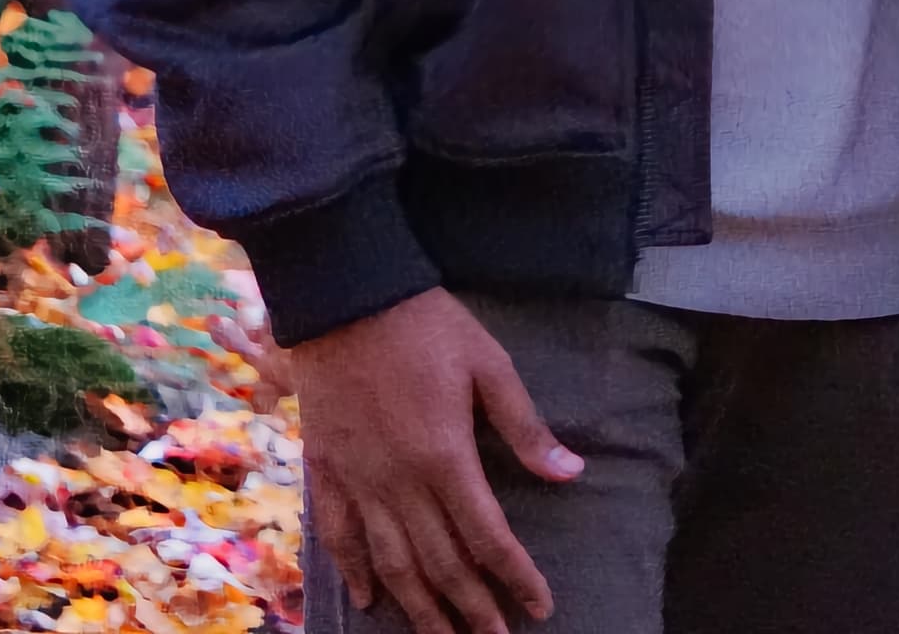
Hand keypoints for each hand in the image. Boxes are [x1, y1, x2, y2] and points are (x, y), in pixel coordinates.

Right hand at [283, 289, 581, 633]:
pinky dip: (352, 571)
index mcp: (446, 457)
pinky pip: (338, 534)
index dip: (517, 577)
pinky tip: (368, 600)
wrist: (346, 295)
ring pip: (390, 562)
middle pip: (440, 563)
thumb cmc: (426, 325)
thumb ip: (526, 427)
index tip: (540, 608)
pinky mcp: (327, 469)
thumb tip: (571, 473)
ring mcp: (359, 480)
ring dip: (419, 607)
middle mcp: (400, 482)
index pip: (488, 537)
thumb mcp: (489, 365)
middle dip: (472, 609)